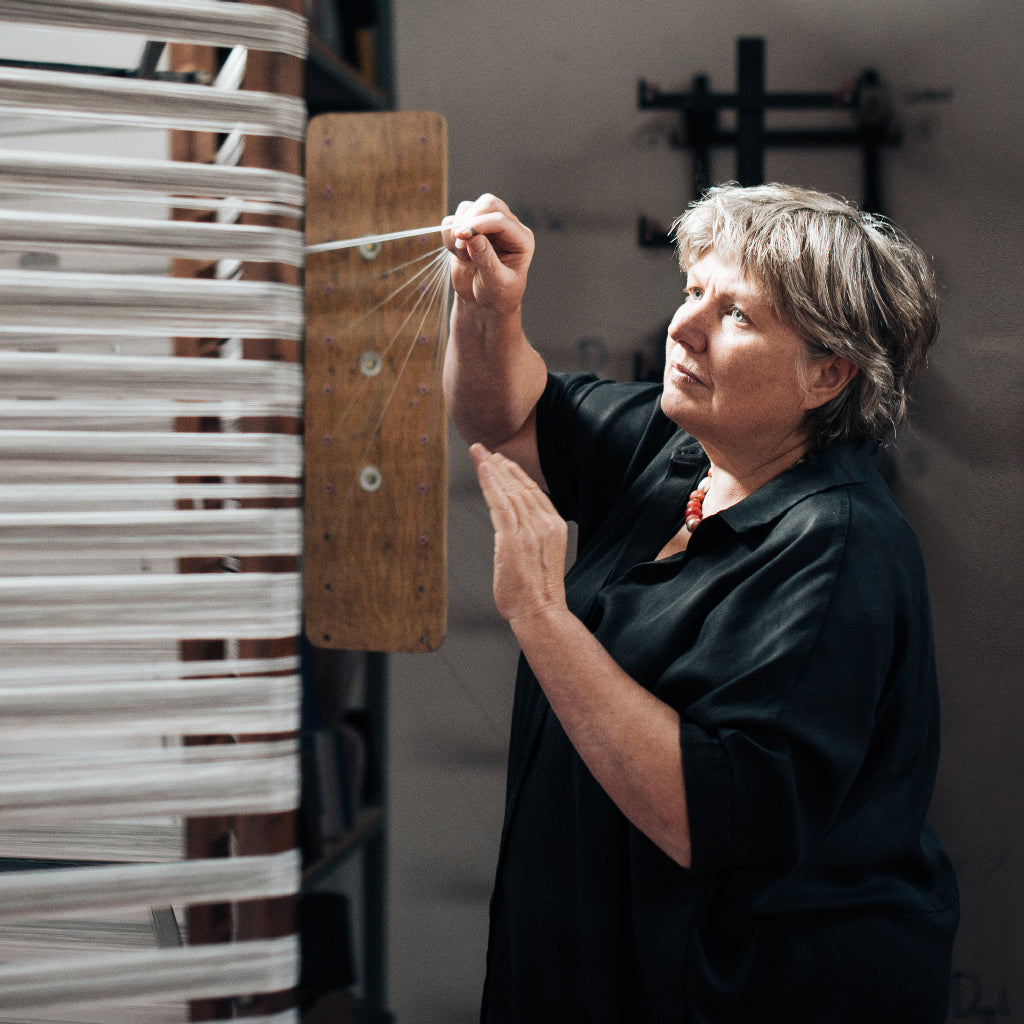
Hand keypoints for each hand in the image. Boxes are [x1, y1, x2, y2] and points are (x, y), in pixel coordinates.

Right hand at [442, 194, 533, 315]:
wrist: (483, 304)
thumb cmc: (496, 296)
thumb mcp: (496, 283)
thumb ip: (486, 260)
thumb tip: (474, 237)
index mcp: (521, 239)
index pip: (501, 219)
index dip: (480, 224)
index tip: (461, 235)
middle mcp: (505, 228)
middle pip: (487, 204)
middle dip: (469, 221)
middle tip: (460, 248)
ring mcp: (486, 227)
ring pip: (469, 208)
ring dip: (458, 230)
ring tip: (462, 257)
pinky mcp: (467, 231)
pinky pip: (453, 220)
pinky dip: (448, 235)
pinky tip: (457, 255)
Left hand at [470, 443, 567, 627]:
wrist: (540, 612)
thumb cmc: (536, 592)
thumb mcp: (537, 557)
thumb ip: (527, 538)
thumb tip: (509, 532)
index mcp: (554, 526)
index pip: (533, 492)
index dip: (516, 473)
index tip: (502, 461)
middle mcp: (545, 523)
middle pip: (520, 486)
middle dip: (501, 465)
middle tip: (484, 449)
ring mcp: (530, 530)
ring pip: (509, 491)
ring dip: (492, 469)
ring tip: (479, 453)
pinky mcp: (513, 539)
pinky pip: (500, 503)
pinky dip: (491, 483)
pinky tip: (484, 468)